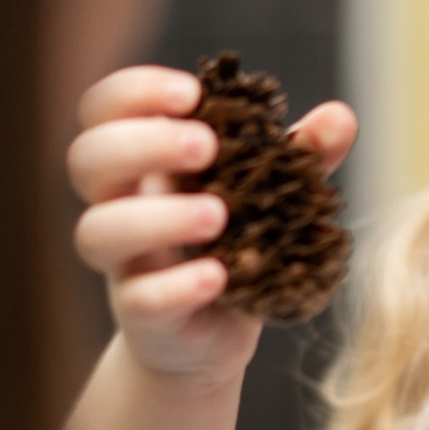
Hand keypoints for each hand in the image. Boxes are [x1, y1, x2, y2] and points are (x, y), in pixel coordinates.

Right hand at [66, 65, 358, 383]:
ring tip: (217, 216)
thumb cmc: (235, 247)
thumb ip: (301, 154)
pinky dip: (177, 285)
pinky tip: (218, 276)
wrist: (211, 338)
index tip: (191, 93)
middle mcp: (119, 207)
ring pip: (98, 231)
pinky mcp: (142, 315)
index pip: (104, 109)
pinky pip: (141, 298)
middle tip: (205, 146)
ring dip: (156, 217)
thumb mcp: (269, 194)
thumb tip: (340, 117)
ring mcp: (125, 263)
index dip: (134, 91)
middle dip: (142, 143)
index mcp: (142, 164)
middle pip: (88, 160)